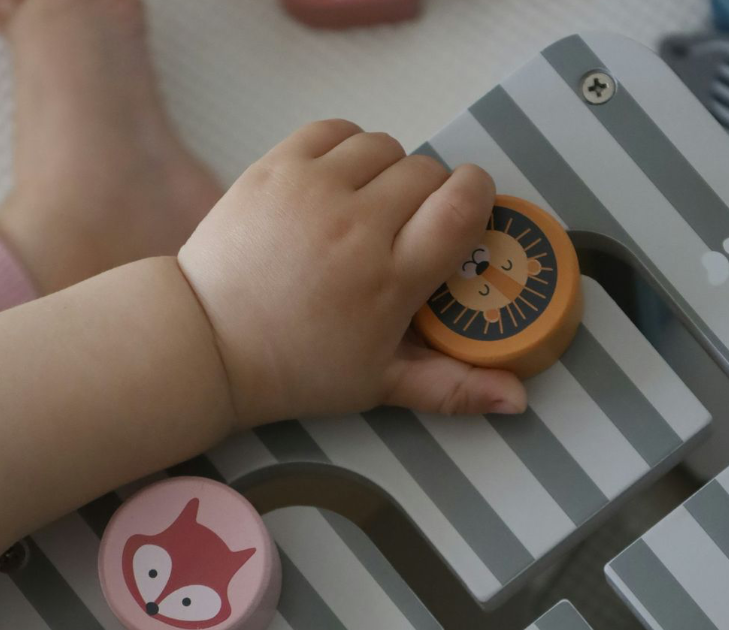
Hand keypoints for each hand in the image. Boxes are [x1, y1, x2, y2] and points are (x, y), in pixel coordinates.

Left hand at [179, 120, 526, 427]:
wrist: (210, 342)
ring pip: (385, 146)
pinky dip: (347, 150)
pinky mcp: (277, 167)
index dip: (474, 198)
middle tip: (404, 230)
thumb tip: (518, 400)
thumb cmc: (298, 370)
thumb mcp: (380, 385)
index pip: (462, 204)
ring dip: (388, 171)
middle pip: (427, 172)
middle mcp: (358, 226)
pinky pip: (336, 130)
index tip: (464, 215)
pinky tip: (339, 184)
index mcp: (390, 279)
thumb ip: (452, 387)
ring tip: (369, 208)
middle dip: (428, 196)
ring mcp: (314, 191)